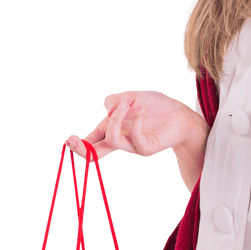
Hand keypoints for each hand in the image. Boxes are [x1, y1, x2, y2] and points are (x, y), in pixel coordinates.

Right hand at [63, 90, 207, 160]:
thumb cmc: (157, 106)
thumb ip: (117, 100)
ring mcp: (134, 146)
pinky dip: (136, 120)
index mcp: (114, 130)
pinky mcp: (147, 148)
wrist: (181, 114)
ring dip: (117, 119)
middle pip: (95, 153)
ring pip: (112, 139)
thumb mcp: (134, 97)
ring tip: (129, 104)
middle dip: (81, 149)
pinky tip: (143, 109)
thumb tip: (106, 107)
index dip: (78, 143)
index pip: (92, 140)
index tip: (69, 139)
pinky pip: (135, 137)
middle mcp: (121, 140)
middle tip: (72, 140)